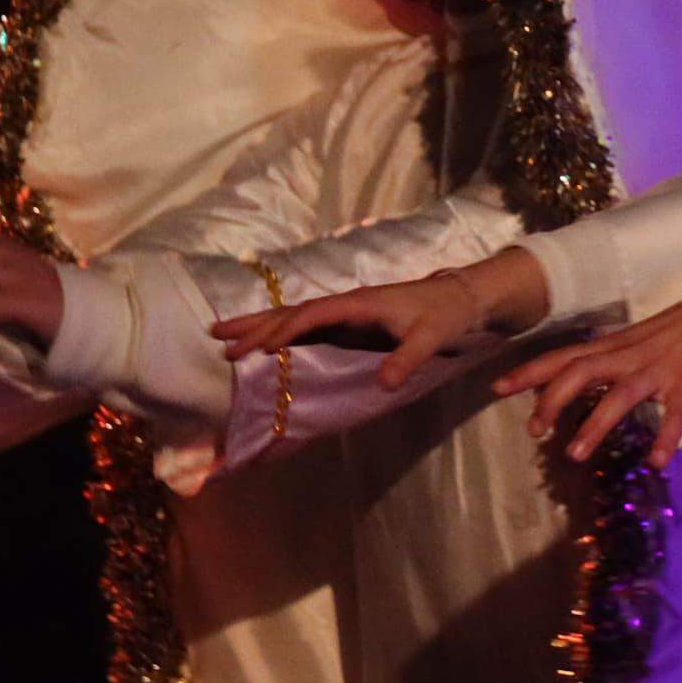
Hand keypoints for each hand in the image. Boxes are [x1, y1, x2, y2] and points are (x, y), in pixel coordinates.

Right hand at [212, 248, 550, 390]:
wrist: (464, 298)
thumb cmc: (447, 315)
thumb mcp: (432, 338)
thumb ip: (408, 359)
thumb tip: (385, 384)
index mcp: (359, 303)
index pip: (313, 314)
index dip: (283, 329)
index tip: (254, 346)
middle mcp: (346, 304)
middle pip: (292, 312)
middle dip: (255, 324)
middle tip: (217, 338)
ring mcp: (346, 311)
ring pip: (293, 316)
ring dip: (259, 325)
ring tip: (223, 335)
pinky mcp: (349, 321)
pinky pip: (305, 325)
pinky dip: (279, 332)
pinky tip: (262, 341)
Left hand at [494, 276, 681, 465]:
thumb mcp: (639, 341)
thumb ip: (610, 361)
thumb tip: (578, 381)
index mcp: (616, 347)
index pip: (564, 357)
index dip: (530, 372)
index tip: (498, 388)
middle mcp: (630, 357)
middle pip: (580, 372)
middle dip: (552, 401)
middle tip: (535, 431)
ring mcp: (660, 371)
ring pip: (619, 396)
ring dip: (594, 425)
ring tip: (574, 454)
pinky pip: (675, 414)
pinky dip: (665, 439)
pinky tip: (656, 462)